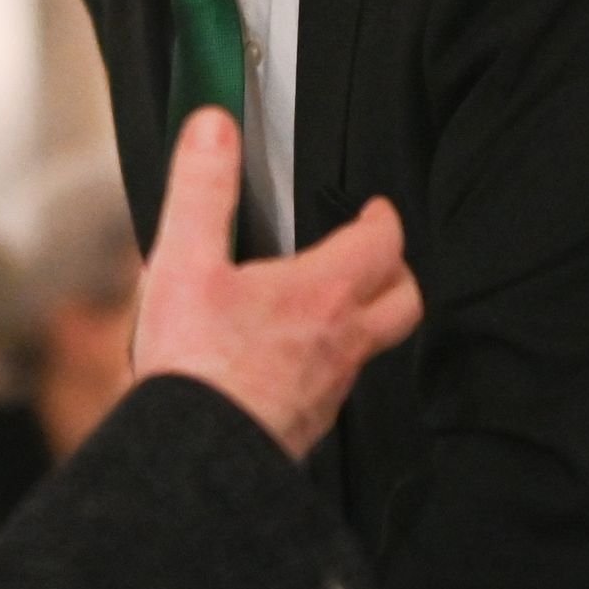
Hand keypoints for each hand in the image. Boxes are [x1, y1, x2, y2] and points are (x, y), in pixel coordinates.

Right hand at [128, 111, 420, 456]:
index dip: (382, 220)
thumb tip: (213, 129)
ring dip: (361, 322)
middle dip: (395, 273)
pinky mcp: (306, 428)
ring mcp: (328, 391)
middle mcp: (341, 345)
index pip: (382, 244)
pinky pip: (333, 389)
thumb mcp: (186, 262)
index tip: (375, 210)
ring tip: (329, 309)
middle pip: (403, 302)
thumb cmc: (196, 370)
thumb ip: (202, 189)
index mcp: (324, 295)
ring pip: (370, 349)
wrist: (192, 459)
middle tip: (376, 256)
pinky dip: (324, 367)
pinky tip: (287, 367)